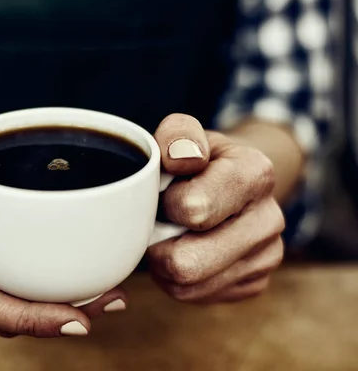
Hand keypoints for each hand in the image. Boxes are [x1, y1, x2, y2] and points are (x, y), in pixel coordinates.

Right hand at [0, 126, 127, 337]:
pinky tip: (86, 278)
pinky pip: (17, 288)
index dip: (27, 319)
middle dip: (58, 318)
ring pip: (14, 307)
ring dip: (62, 306)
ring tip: (111, 293)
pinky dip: (50, 289)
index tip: (75, 322)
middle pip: (5, 316)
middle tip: (113, 301)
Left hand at [147, 114, 284, 302]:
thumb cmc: (197, 159)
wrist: (232, 181)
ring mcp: (267, 256)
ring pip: (187, 285)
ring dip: (163, 263)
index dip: (166, 203)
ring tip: (167, 236)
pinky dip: (177, 279)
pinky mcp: (255, 283)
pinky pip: (195, 296)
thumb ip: (177, 134)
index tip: (167, 191)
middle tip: (158, 223)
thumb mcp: (183, 134)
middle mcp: (270, 219)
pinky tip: (184, 251)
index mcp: (255, 173)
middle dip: (158, 243)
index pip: (193, 209)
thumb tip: (179, 157)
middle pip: (186, 262)